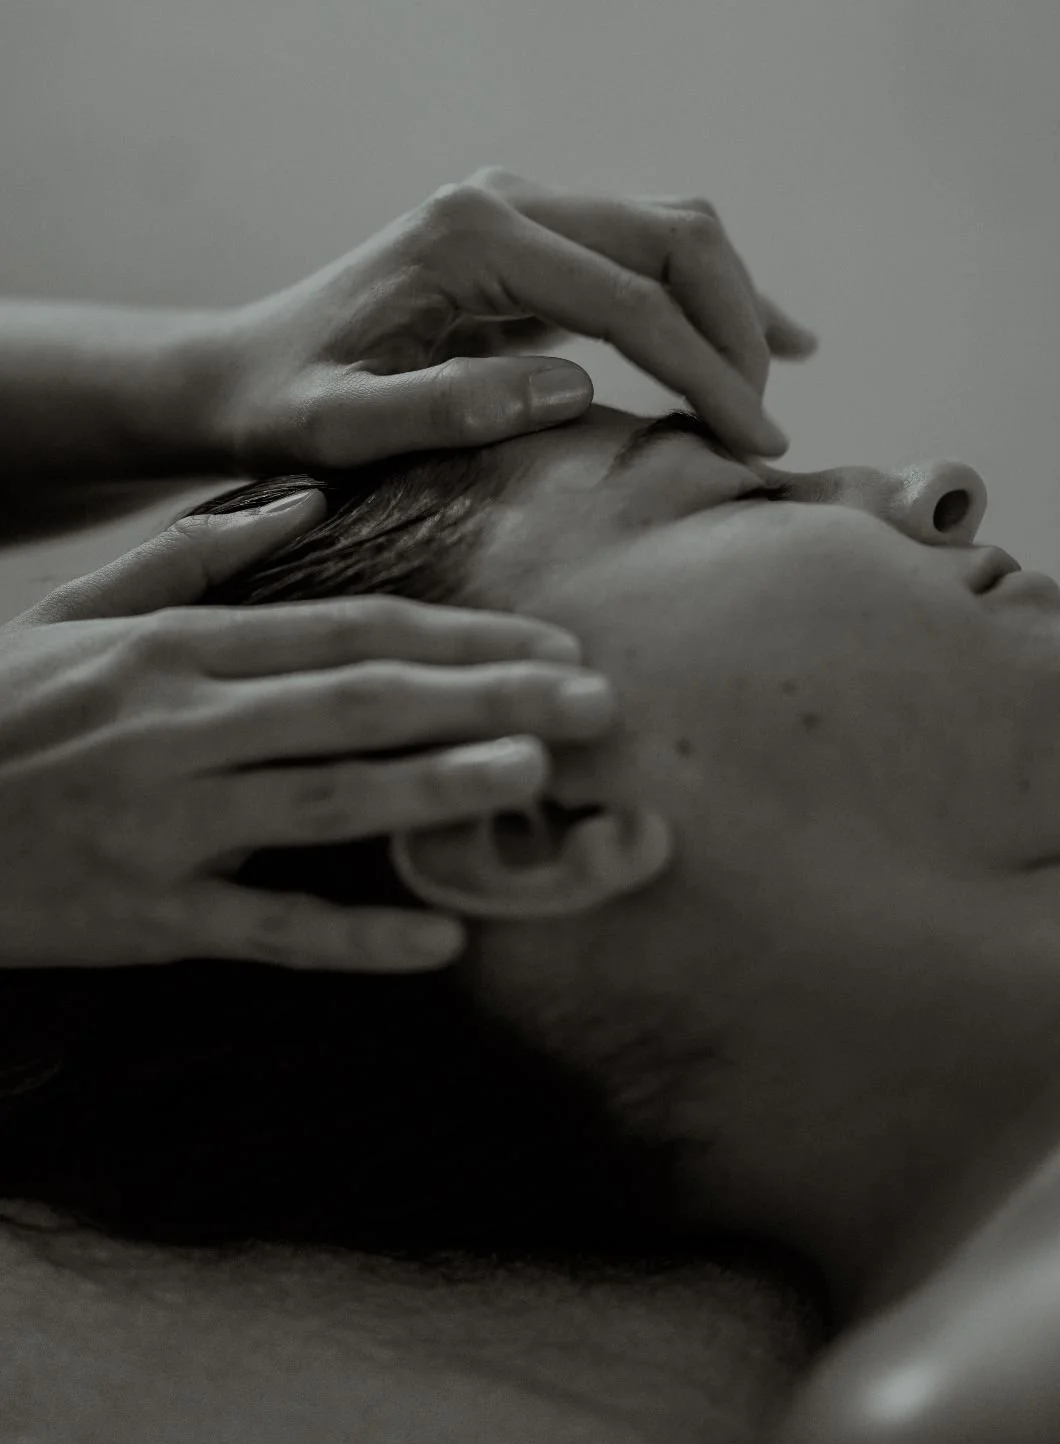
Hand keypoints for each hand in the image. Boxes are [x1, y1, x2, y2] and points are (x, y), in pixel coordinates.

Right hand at [0, 490, 632, 972]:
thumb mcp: (81, 608)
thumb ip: (195, 551)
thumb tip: (304, 500)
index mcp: (180, 645)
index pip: (351, 629)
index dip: (463, 635)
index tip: (552, 640)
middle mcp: (183, 722)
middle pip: (363, 701)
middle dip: (488, 697)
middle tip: (595, 701)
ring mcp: (166, 820)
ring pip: (327, 800)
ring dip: (437, 788)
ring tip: (537, 779)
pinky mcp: (143, 915)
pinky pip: (264, 929)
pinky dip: (352, 939)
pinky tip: (439, 943)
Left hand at [215, 166, 816, 474]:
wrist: (240, 371)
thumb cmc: (282, 408)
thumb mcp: (338, 427)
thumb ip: (443, 408)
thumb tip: (573, 386)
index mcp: (470, 236)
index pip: (629, 298)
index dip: (706, 371)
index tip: (756, 447)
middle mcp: (505, 198)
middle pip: (673, 238)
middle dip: (736, 332)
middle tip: (761, 433)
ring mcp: (522, 207)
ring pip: (673, 232)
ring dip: (735, 308)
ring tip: (766, 402)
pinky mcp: (532, 237)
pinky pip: (647, 251)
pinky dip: (710, 295)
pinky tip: (774, 340)